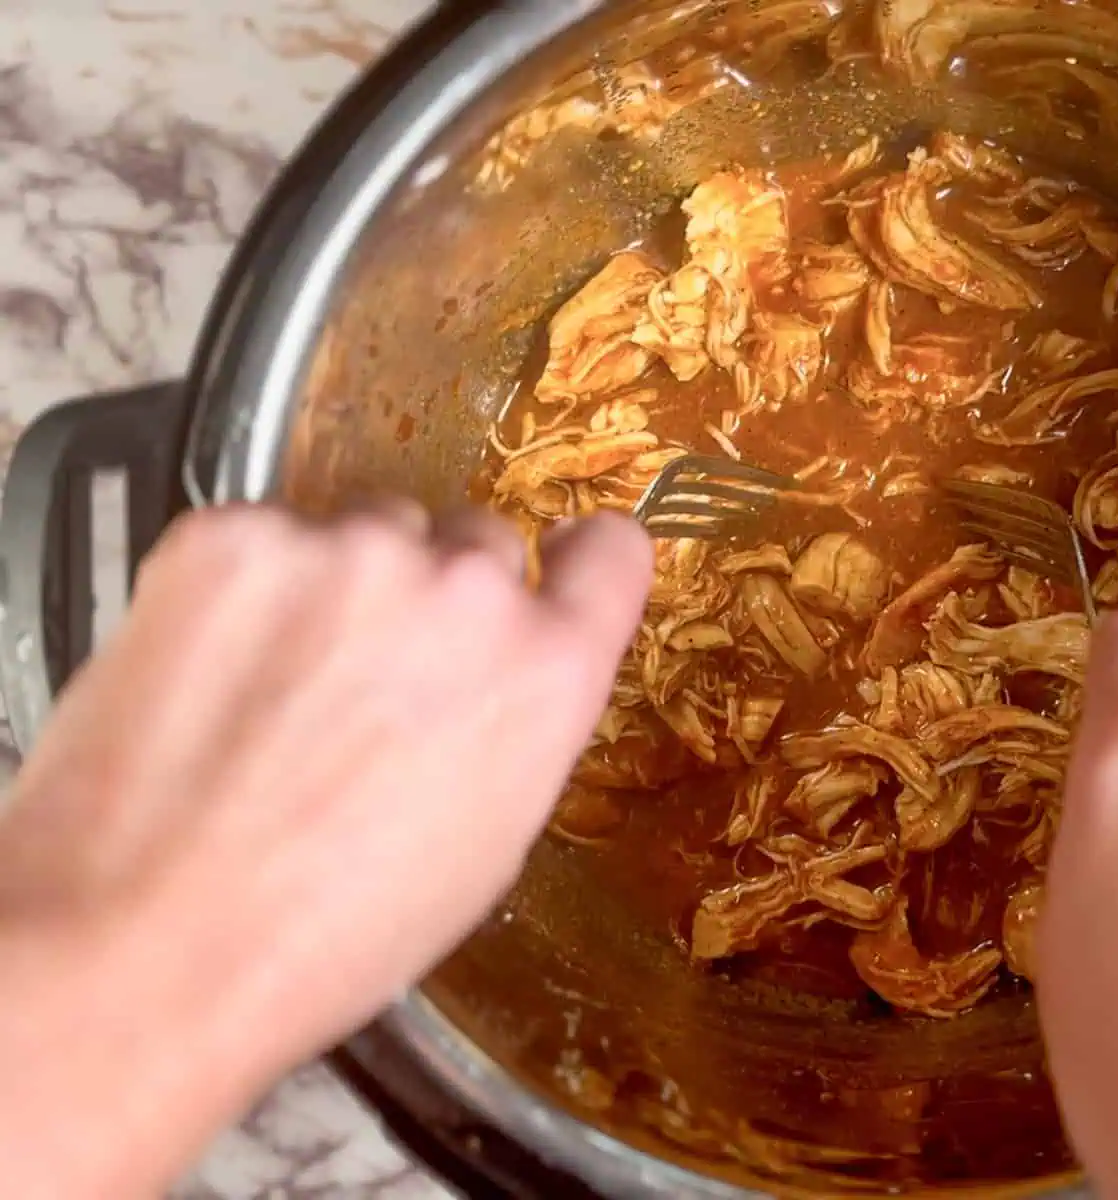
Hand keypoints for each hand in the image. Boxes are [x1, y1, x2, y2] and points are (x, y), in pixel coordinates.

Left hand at [0, 501, 650, 1197]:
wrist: (142, 946)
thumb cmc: (325, 933)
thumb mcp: (487, 841)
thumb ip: (517, 722)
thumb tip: (489, 679)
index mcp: (547, 672)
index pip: (611, 554)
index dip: (583, 558)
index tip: (559, 559)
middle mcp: (464, 590)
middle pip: (473, 543)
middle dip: (436, 597)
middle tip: (370, 682)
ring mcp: (346, 553)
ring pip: (363, 532)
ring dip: (337, 585)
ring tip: (273, 689)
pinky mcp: (232, 539)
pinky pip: (261, 537)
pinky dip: (240, 589)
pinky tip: (209, 675)